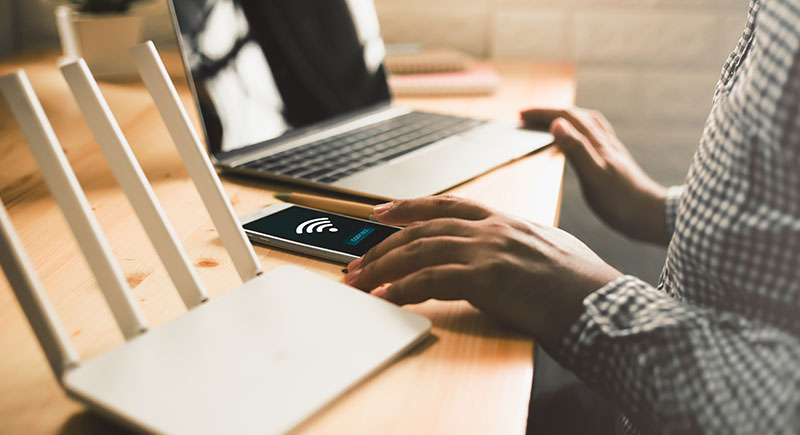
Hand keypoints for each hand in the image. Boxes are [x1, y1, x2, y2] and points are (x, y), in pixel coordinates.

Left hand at [345, 196, 621, 348]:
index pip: (447, 204)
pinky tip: (385, 297)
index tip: (382, 211)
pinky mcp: (487, 277)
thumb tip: (496, 258)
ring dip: (383, 267)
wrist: (600, 302)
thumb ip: (513, 246)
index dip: (410, 206)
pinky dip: (402, 289)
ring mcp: (488, 250)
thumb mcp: (545, 249)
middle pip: (423, 228)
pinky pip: (431, 280)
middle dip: (384, 244)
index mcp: (504, 220)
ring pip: (420, 250)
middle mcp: (491, 228)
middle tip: (357, 258)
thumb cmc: (579, 283)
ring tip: (359, 281)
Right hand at [522, 107, 668, 244]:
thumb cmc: (621, 202)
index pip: (567, 117)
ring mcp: (611, 151)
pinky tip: (577, 144)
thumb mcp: (593, 176)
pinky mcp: (615, 161)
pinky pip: (593, 137)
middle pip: (576, 116)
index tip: (521, 115)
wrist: (651, 217)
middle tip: (528, 118)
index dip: (543, 113)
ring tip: (549, 123)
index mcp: (597, 143)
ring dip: (566, 118)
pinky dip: (579, 132)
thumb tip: (556, 123)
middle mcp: (605, 141)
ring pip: (587, 124)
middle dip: (550, 112)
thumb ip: (575, 149)